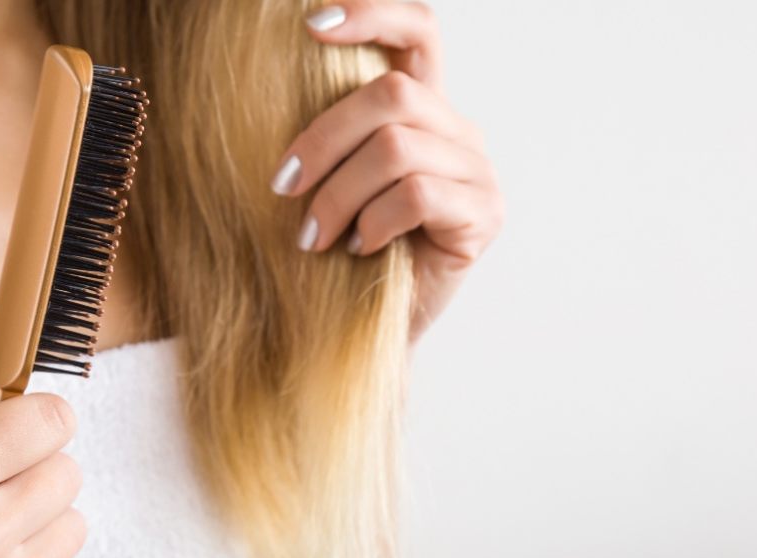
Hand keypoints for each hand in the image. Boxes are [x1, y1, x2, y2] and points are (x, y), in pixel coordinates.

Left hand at [272, 1, 504, 342]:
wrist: (366, 327)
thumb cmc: (340, 250)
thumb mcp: (330, 179)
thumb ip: (330, 133)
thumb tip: (272, 78)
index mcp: (423, 109)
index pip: (418, 31)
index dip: (372, 14)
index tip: (309, 26)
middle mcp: (458, 131)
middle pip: (392, 94)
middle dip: (323, 140)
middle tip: (283, 186)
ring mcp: (477, 172)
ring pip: (396, 148)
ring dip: (338, 195)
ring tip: (314, 237)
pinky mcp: (483, 216)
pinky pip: (415, 196)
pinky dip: (373, 223)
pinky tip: (361, 249)